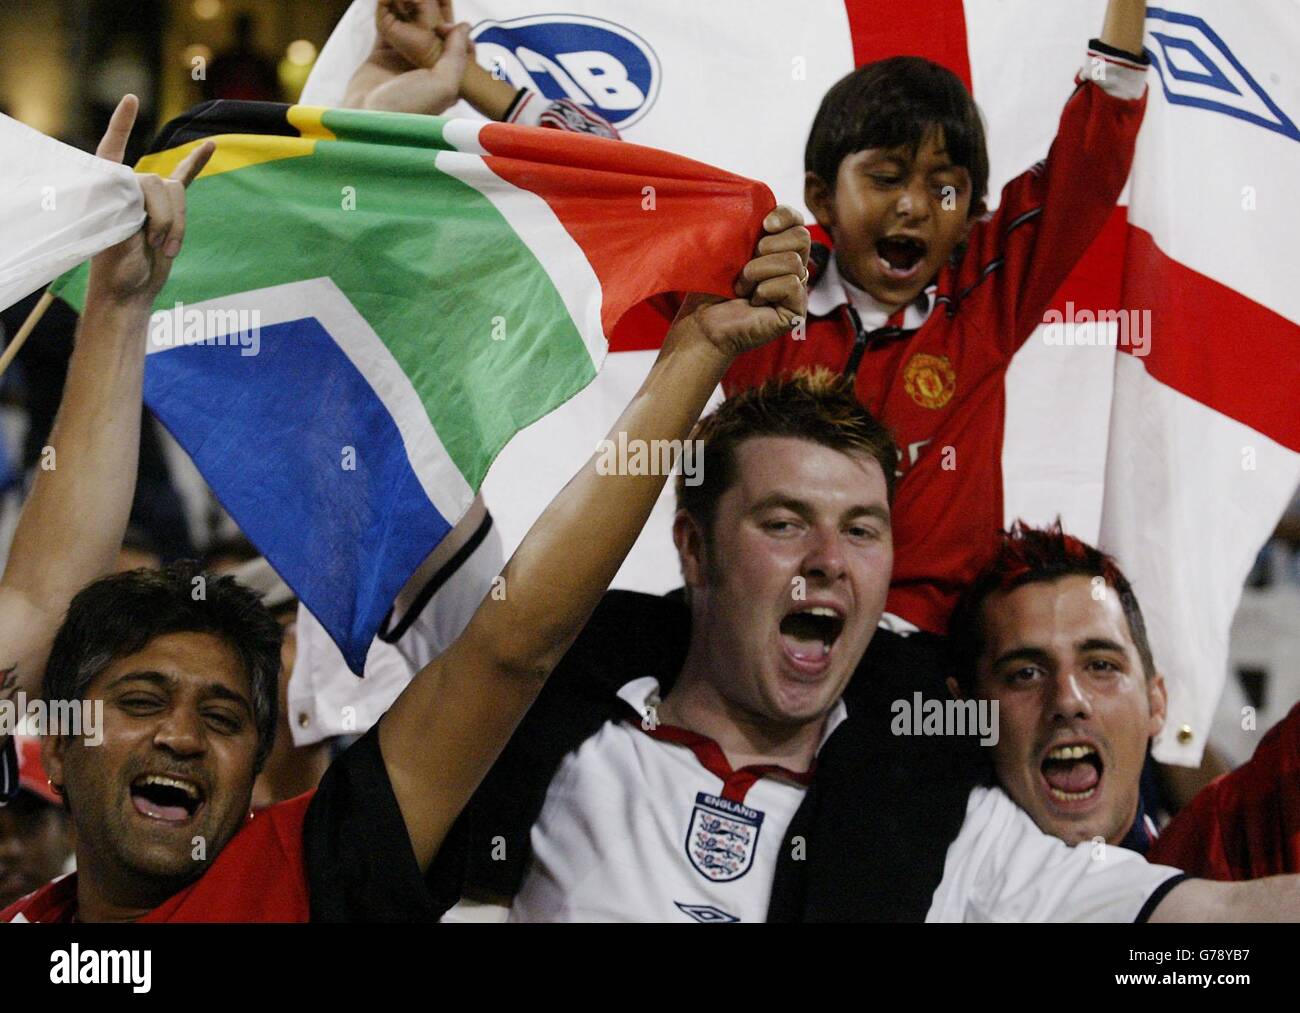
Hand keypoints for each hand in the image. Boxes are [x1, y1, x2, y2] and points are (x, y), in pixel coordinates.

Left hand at [87, 95, 214, 305]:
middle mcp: (126, 188)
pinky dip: (196, 163)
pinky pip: (185, 181)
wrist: (131, 291)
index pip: (112, 150)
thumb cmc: (116, 266)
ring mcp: (149, 198)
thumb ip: (130, 201)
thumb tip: (148, 181)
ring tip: (165, 250)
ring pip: (177, 194)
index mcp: (105, 190)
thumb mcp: (117, 233)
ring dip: (176, 226)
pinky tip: (210, 145)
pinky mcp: (169, 209)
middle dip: (163, 217)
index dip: (122, 126)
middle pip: (157, 183)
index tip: (133, 101)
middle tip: (152, 245)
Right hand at [344, 1, 471, 113]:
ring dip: (412, 9)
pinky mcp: (381, 55)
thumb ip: (456, 55)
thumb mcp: (444, 85)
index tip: (448, 24)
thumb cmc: (410, 108)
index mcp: (446, 80)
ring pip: (412, 27)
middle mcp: (426, 70)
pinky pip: (387, 25)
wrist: (366, 120)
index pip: (458, 49)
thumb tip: (464, 26)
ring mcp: (403, 61)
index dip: (457, 32)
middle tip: (431, 2)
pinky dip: (388, 9)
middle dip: (434, 15)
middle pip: (435, 34)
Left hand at [675, 206, 809, 360]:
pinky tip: (754, 301)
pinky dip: (766, 290)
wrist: (702, 321)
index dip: (786, 216)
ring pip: (793, 262)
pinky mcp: (796, 312)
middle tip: (745, 264)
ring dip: (759, 272)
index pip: (796, 221)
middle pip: (802, 237)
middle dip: (769, 246)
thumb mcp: (729, 249)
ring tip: (742, 286)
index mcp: (778, 249)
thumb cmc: (711, 287)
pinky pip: (792, 285)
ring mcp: (796, 291)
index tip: (764, 224)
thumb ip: (748, 229)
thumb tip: (763, 210)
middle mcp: (793, 268)